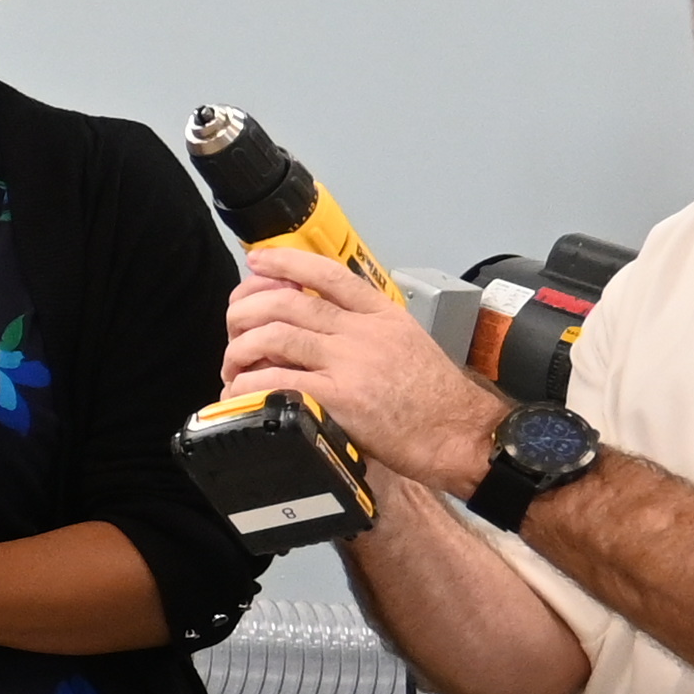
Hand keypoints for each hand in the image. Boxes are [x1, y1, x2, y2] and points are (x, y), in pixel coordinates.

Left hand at [221, 247, 501, 488]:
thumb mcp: (406, 344)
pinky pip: (278, 382)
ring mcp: (350, 363)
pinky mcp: (340, 398)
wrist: (461, 433)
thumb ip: (365, 330)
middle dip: (246, 311)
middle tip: (233, 327)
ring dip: (240, 349)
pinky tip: (239, 393)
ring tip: (232, 365)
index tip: (257, 260)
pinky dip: (248, 386)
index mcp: (381, 314)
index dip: (285, 262)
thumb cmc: (435, 399)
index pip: (327, 273)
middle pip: (288, 303)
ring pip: (276, 336)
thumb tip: (318, 328)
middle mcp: (363, 331)